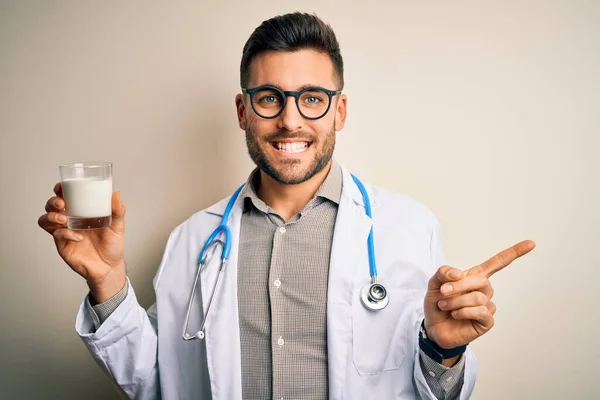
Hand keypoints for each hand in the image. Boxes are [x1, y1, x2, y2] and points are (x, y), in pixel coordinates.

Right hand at [38, 182, 126, 302]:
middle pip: (51, 206)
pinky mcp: (62, 245)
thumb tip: (116, 193)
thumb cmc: (112, 245)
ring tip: (64, 219)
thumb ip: (118, 211)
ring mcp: (64, 232)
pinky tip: (78, 236)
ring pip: (46, 219)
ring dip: (51, 216)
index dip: (60, 189)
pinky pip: (56, 235)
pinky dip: (65, 233)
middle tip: (62, 203)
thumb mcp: (118, 226)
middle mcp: (70, 220)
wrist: (110, 267)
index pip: (66, 196)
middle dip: (52, 202)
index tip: (61, 186)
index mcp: (81, 212)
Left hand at [424, 240, 535, 352]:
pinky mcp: (487, 321)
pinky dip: (464, 311)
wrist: (434, 328)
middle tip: (443, 292)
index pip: (497, 263)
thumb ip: (443, 273)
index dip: (513, 253)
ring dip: (457, 301)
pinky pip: (481, 311)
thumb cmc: (437, 304)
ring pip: (479, 297)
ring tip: (445, 306)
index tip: (531, 243)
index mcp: (475, 278)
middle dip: (459, 285)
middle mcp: (484, 290)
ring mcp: (487, 306)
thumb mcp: (435, 284)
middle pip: (481, 280)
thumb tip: (459, 273)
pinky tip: (455, 314)